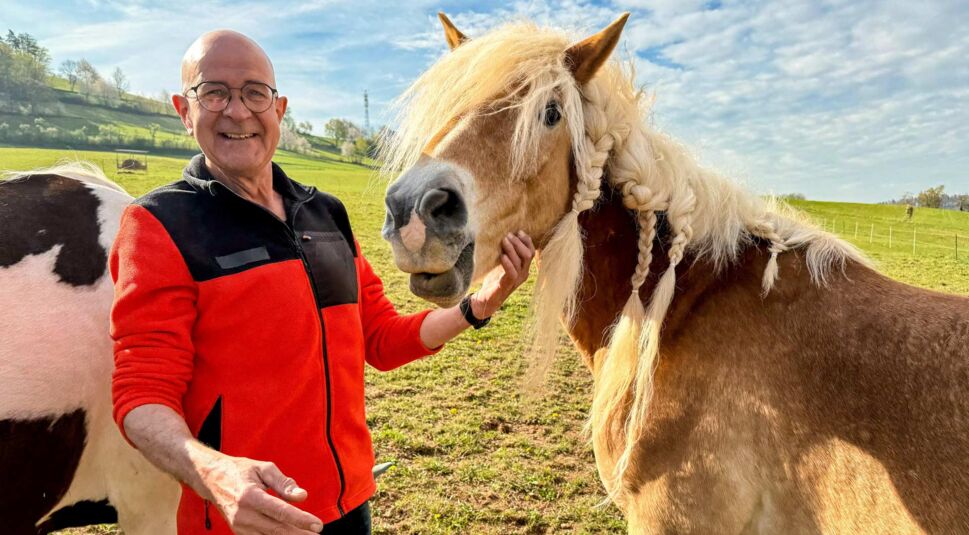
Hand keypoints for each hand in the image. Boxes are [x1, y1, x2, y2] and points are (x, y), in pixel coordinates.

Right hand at [201, 453, 322, 533]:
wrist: (212, 480)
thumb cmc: (241, 471)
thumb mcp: (263, 468)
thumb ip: (284, 483)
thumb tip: (302, 496)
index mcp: (249, 496)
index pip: (280, 511)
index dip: (300, 519)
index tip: (318, 525)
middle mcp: (243, 514)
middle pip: (276, 529)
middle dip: (299, 534)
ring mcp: (239, 526)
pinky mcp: (238, 532)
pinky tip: (291, 534)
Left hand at [471, 230, 534, 318]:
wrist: (485, 299)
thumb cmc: (493, 279)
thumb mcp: (501, 263)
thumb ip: (507, 253)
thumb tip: (506, 235)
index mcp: (524, 269)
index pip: (531, 252)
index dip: (527, 241)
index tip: (518, 231)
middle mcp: (523, 274)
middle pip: (528, 255)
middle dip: (519, 242)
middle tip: (508, 235)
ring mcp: (516, 281)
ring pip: (521, 261)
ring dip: (512, 249)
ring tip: (504, 241)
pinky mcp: (507, 286)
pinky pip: (512, 273)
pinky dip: (508, 263)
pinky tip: (502, 256)